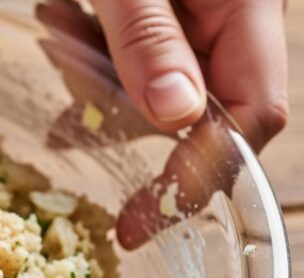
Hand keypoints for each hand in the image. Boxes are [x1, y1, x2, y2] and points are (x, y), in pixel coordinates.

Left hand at [37, 0, 287, 248]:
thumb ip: (150, 38)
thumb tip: (175, 116)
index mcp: (250, 11)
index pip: (252, 118)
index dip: (196, 177)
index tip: (137, 225)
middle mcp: (235, 25)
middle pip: (197, 114)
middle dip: (122, 119)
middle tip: (64, 124)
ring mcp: (202, 21)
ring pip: (154, 90)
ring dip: (95, 80)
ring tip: (56, 28)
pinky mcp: (168, 15)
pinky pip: (135, 60)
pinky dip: (93, 57)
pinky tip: (58, 24)